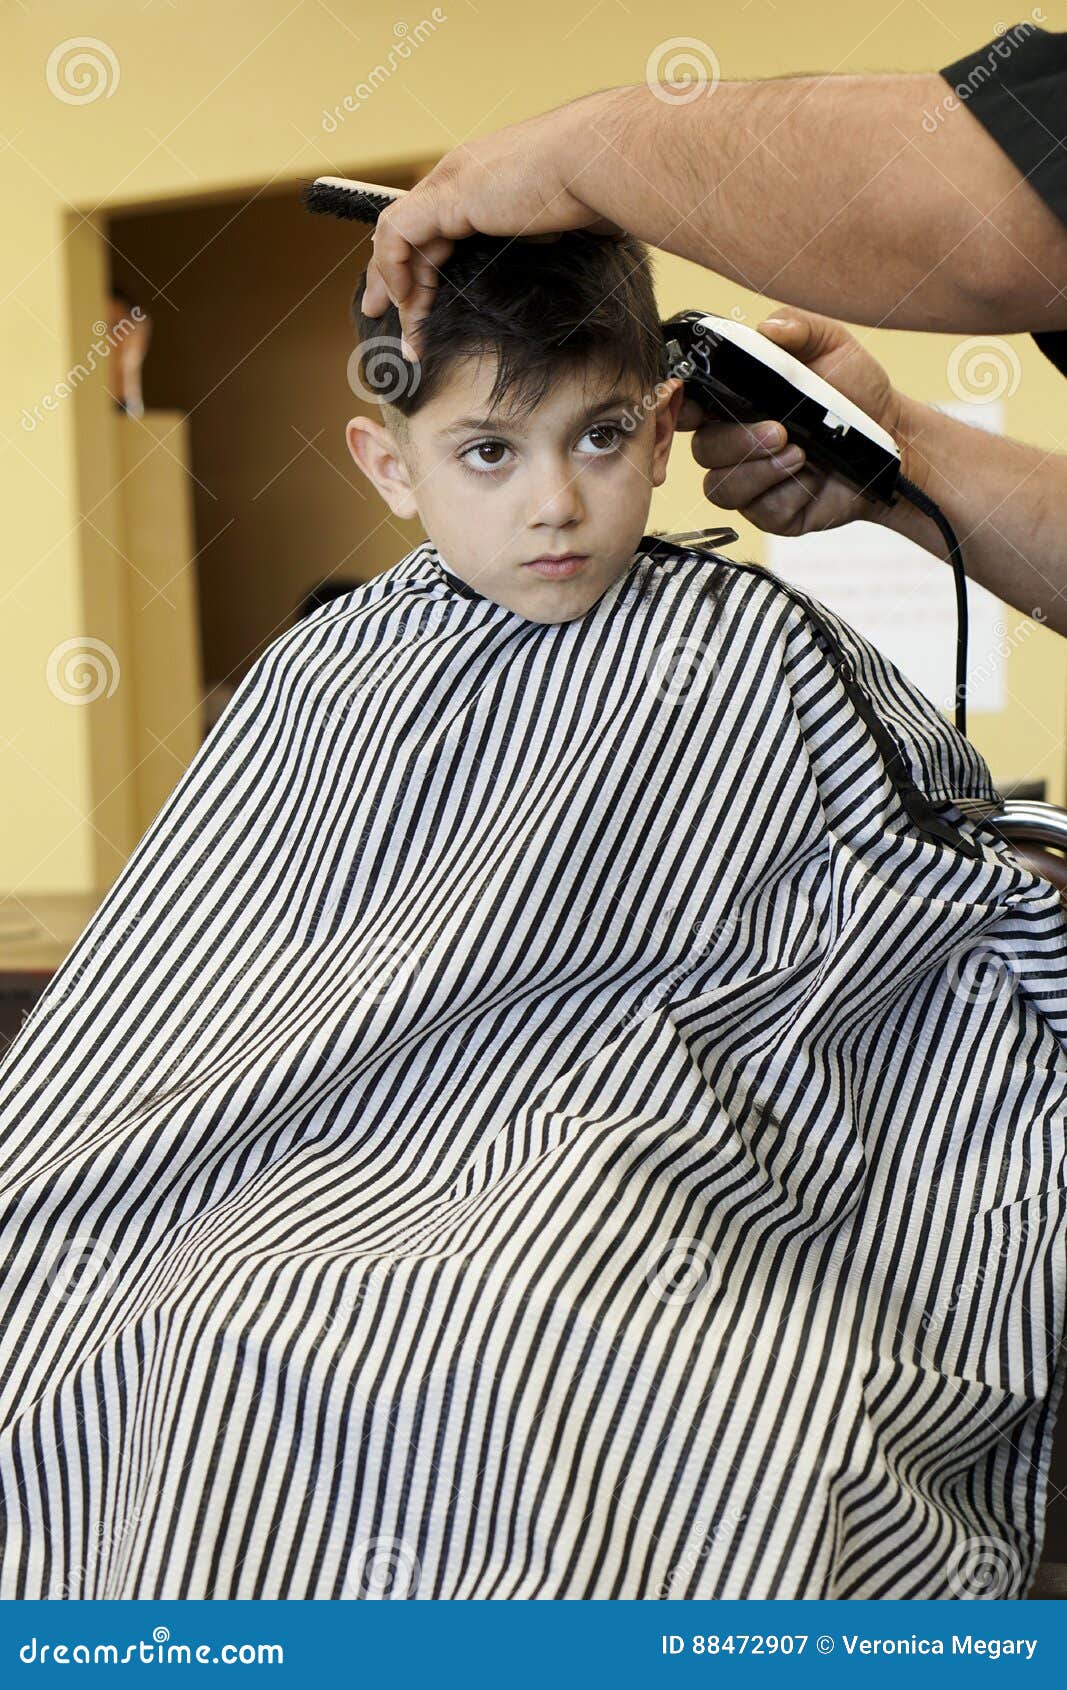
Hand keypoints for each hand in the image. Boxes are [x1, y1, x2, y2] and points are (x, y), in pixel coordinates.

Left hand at [360, 93, 626, 357]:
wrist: (597, 163)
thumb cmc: (595, 191)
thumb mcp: (559, 226)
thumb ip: (541, 242)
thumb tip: (552, 268)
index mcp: (485, 182)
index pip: (435, 227)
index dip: (421, 268)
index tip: (418, 308)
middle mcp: (462, 177)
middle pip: (410, 235)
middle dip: (398, 285)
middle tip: (401, 331)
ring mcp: (452, 182)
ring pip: (398, 237)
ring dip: (397, 290)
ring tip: (407, 336)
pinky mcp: (447, 195)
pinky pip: (398, 234)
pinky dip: (394, 269)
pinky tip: (406, 302)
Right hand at [679, 307, 911, 537]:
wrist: (892, 440)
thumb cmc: (857, 392)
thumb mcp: (831, 345)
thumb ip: (798, 327)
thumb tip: (765, 328)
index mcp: (735, 401)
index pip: (687, 408)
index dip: (681, 408)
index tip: (699, 406)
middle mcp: (734, 443)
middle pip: (702, 450)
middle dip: (736, 442)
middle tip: (779, 430)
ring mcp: (750, 482)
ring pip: (721, 487)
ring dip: (758, 470)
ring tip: (800, 453)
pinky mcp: (771, 514)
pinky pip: (760, 512)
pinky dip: (787, 494)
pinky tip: (811, 478)